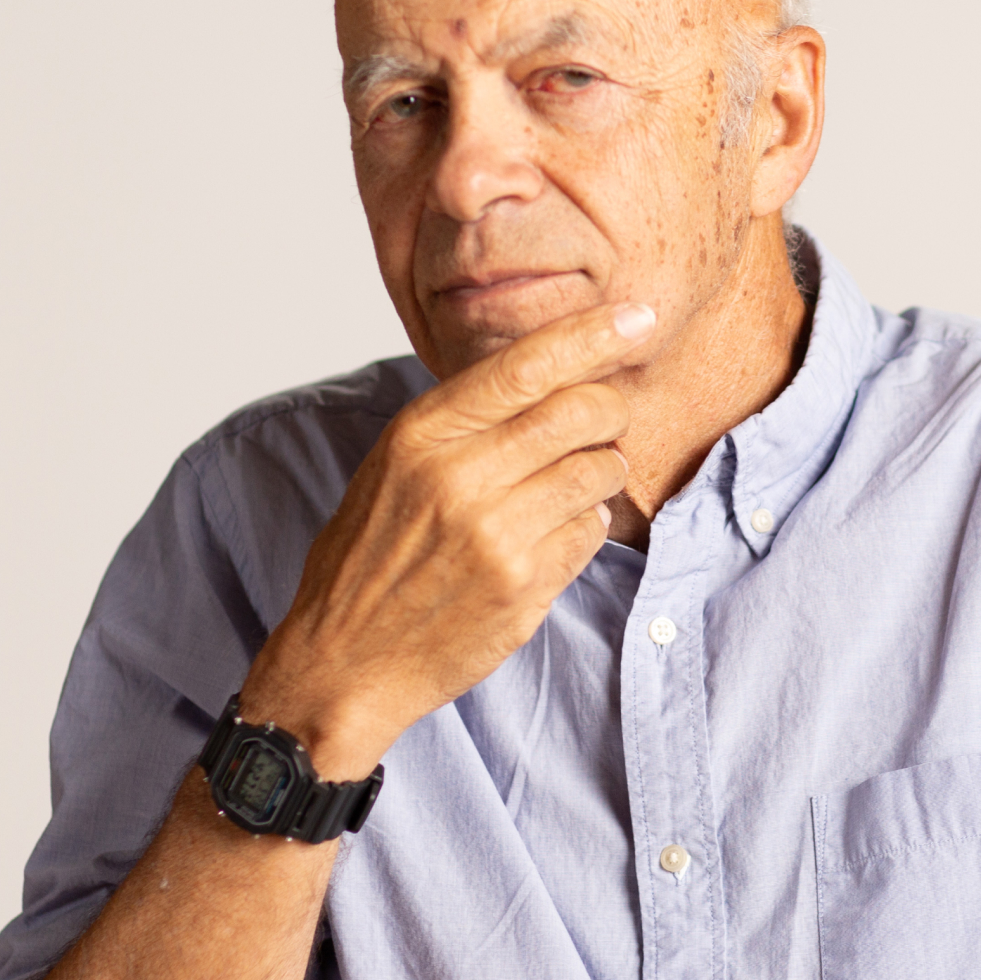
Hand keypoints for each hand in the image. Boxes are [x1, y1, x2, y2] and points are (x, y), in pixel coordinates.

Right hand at [238, 300, 654, 776]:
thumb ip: (462, 421)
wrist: (343, 663)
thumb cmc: (368, 560)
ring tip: (568, 489)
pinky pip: (592, 532)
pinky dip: (585, 528)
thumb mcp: (392, 468)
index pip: (525, 364)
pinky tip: (547, 539)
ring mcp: (495, 533)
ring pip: (599, 470)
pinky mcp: (523, 585)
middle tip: (603, 422)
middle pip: (580, 410)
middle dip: (610, 409)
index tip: (637, 316)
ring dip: (603, 472)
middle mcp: (458, 476)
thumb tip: (547, 370)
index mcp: (420, 435)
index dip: (592, 334)